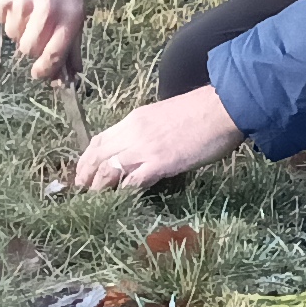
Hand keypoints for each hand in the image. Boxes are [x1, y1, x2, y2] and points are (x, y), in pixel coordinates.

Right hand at [0, 0, 88, 81]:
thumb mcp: (79, 1)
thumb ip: (74, 39)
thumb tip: (72, 73)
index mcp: (70, 15)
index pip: (54, 56)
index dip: (46, 70)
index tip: (40, 73)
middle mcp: (46, 12)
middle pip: (30, 49)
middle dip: (32, 45)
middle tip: (36, 28)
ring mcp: (21, 4)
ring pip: (13, 35)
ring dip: (19, 27)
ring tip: (28, 4)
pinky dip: (4, 13)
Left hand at [74, 85, 240, 193]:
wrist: (221, 107)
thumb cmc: (201, 111)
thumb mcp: (164, 116)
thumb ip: (149, 131)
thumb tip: (144, 149)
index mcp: (134, 120)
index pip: (100, 140)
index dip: (87, 158)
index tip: (84, 172)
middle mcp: (133, 133)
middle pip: (98, 156)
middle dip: (86, 175)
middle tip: (83, 191)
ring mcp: (145, 148)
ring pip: (109, 169)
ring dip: (100, 187)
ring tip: (97, 199)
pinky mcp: (160, 162)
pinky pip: (133, 180)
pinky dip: (124, 192)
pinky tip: (123, 199)